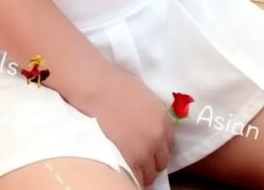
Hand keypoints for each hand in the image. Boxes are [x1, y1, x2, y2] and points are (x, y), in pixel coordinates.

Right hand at [83, 65, 174, 188]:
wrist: (95, 87)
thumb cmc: (113, 84)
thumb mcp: (142, 95)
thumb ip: (151, 114)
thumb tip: (148, 125)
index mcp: (163, 118)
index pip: (168, 144)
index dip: (157, 148)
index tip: (148, 149)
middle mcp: (158, 137)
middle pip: (161, 161)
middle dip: (150, 161)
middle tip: (136, 157)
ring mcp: (145, 151)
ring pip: (149, 174)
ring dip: (141, 170)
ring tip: (127, 163)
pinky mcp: (130, 161)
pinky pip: (136, 179)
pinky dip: (131, 177)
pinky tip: (122, 168)